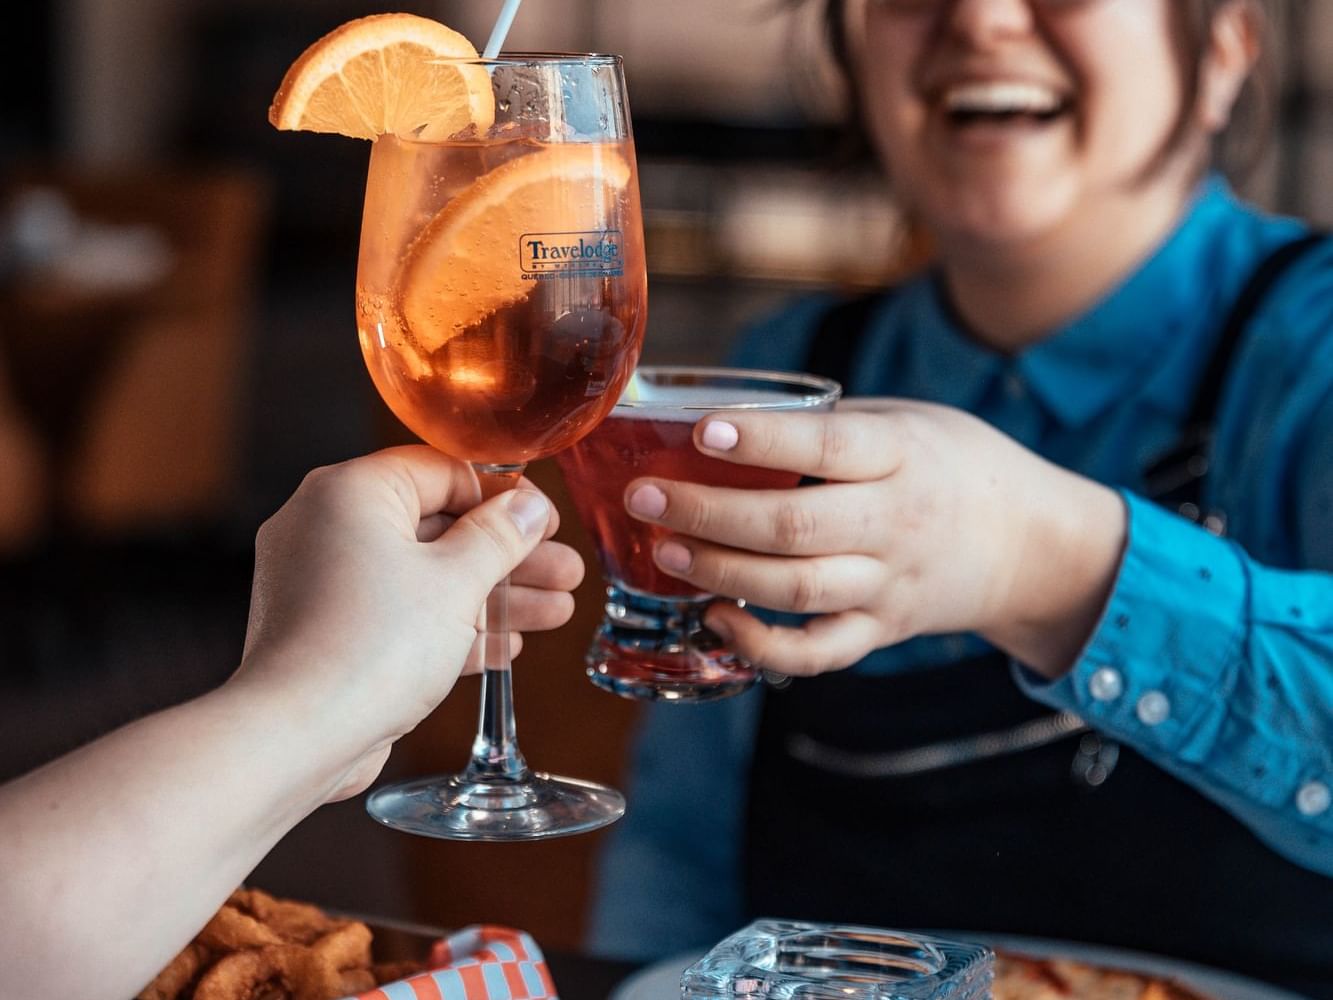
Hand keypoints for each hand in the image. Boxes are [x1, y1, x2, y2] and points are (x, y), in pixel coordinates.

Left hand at [232, 446, 583, 797]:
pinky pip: (401, 615)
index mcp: (350, 492)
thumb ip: (499, 536)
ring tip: (555, 611)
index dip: (503, 494)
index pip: (441, 471)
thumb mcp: (456, 581)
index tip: (545, 519)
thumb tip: (529, 506)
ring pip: (426, 576)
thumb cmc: (369, 648)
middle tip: (563, 569)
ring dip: (492, 596)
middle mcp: (328, 527)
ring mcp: (325, 584)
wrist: (298, 736)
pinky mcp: (331, 633)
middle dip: (509, 555)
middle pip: (438, 527)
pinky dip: (451, 626)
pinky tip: (504, 646)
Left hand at [624, 401, 1124, 677]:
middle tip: (645, 496)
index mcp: (902, 455)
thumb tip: (722, 417)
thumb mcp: (905, 422)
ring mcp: (889, 583)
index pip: (827, 447)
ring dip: (720, 573)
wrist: (1029, 543)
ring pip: (797, 589)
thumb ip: (828, 426)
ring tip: (662, 548)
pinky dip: (762, 646)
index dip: (763, 440)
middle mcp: (896, 523)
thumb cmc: (950, 465)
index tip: (701, 428)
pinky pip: (818, 652)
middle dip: (710, 512)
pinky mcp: (881, 629)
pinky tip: (715, 619)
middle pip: (794, 526)